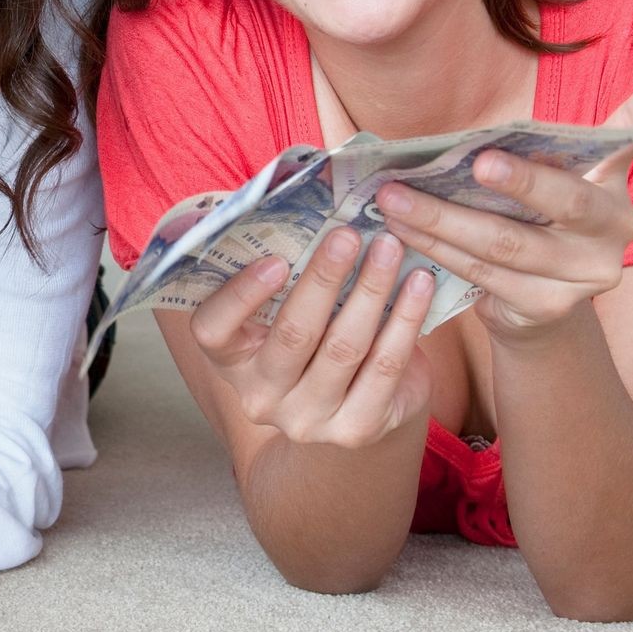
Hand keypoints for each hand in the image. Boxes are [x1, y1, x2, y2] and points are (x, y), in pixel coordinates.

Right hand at [189, 229, 435, 447]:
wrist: (353, 400)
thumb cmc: (310, 333)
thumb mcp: (279, 308)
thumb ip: (274, 270)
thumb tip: (288, 202)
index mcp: (228, 359)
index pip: (214, 329)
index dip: (241, 295)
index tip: (276, 259)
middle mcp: (260, 396)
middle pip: (292, 334)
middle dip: (324, 278)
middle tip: (349, 234)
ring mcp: (308, 419)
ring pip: (344, 347)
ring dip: (372, 290)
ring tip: (390, 248)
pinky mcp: (358, 429)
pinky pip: (385, 367)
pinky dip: (406, 320)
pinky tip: (419, 284)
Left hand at [377, 57, 632, 342]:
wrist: (534, 304)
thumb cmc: (526, 220)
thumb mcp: (535, 179)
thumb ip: (524, 151)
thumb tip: (463, 136)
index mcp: (613, 179)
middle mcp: (615, 226)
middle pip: (565, 200)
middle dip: (519, 181)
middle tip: (475, 162)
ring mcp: (586, 273)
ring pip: (505, 242)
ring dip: (441, 219)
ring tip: (393, 196)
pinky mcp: (549, 307)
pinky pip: (482, 273)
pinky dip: (436, 249)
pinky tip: (400, 232)